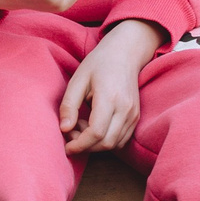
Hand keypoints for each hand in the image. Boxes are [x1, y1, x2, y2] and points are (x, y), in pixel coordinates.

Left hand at [60, 20, 160, 153]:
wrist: (125, 53)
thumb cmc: (98, 64)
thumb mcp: (78, 80)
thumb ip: (69, 105)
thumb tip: (64, 129)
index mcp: (110, 97)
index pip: (96, 132)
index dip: (80, 144)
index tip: (67, 147)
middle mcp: (125, 109)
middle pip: (106, 143)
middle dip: (86, 146)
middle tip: (71, 134)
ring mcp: (133, 114)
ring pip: (115, 144)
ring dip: (95, 144)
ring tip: (81, 127)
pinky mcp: (135, 117)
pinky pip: (121, 139)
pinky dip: (105, 140)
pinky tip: (93, 126)